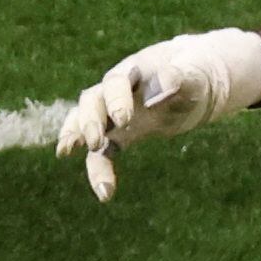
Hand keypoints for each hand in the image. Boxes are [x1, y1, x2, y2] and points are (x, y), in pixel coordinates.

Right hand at [56, 26, 260, 199]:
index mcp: (134, 70)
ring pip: (86, 122)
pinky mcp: (118, 134)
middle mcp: (116, 90)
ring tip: (66, 153)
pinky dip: (98, 168)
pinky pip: (101, 152)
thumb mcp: (193, 74)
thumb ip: (178, 79)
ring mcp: (113, 112)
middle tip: (96, 141)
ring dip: (77, 138)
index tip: (123, 119)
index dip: (117, 99)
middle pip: (93, 100)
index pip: (117, 81)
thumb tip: (157, 92)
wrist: (192, 84)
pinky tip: (103, 191)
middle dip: (90, 120)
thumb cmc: (193, 74)